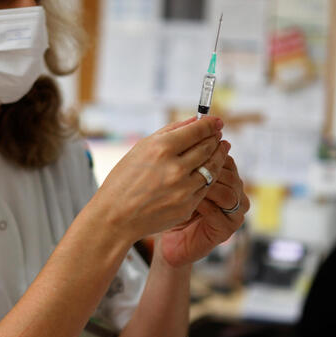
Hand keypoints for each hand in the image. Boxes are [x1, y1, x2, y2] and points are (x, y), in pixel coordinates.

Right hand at [93, 116, 223, 243]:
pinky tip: (206, 170)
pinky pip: (205, 187)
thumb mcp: (141, 148)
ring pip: (212, 168)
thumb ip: (170, 131)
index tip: (217, 121)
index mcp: (161, 149)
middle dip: (215, 138)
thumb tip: (196, 119)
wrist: (115, 217)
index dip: (211, 124)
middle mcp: (175, 169)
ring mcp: (183, 190)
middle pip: (208, 148)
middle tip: (218, 134)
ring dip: (218, 156)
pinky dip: (208, 176)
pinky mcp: (187, 206)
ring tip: (219, 149)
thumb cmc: (124, 179)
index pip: (197, 131)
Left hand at [158, 142, 248, 267]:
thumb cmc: (164, 202)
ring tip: (187, 183)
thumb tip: (192, 120)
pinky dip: (205, 205)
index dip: (208, 150)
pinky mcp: (228, 229)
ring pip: (230, 190)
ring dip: (208, 185)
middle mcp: (232, 191)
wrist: (160, 235)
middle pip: (230, 171)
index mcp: (222, 174)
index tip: (187, 147)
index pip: (223, 156)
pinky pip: (222, 212)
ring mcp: (233, 210)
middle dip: (208, 166)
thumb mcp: (173, 174)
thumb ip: (184, 151)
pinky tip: (189, 202)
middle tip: (187, 164)